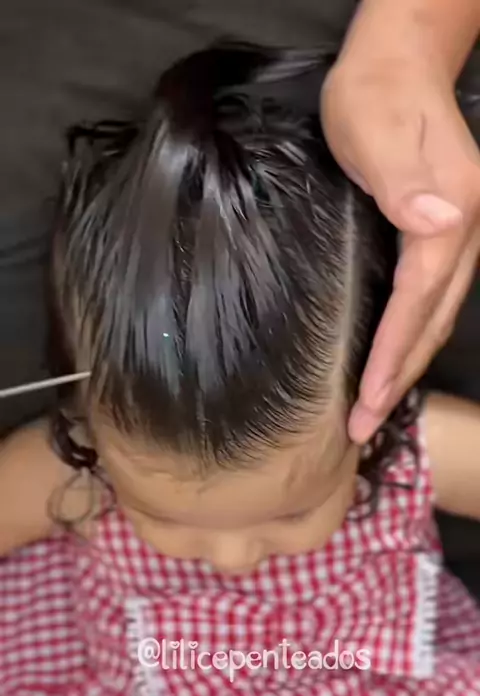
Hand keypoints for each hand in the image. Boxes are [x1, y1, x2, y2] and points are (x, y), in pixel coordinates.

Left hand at [321, 56, 479, 443]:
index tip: (368, 403)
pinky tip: (394, 357)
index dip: (393, 359)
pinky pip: (432, 300)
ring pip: (436, 317)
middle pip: (433, 322)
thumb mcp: (375, 132)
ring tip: (376, 407)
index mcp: (450, 215)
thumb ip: (404, 182)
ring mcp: (460, 234)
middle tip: (364, 427)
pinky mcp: (445, 234)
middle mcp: (464, 232)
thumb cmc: (374, 96)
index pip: (417, 305)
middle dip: (399, 379)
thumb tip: (439, 225)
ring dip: (408, 365)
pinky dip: (413, 337)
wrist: (398, 63)